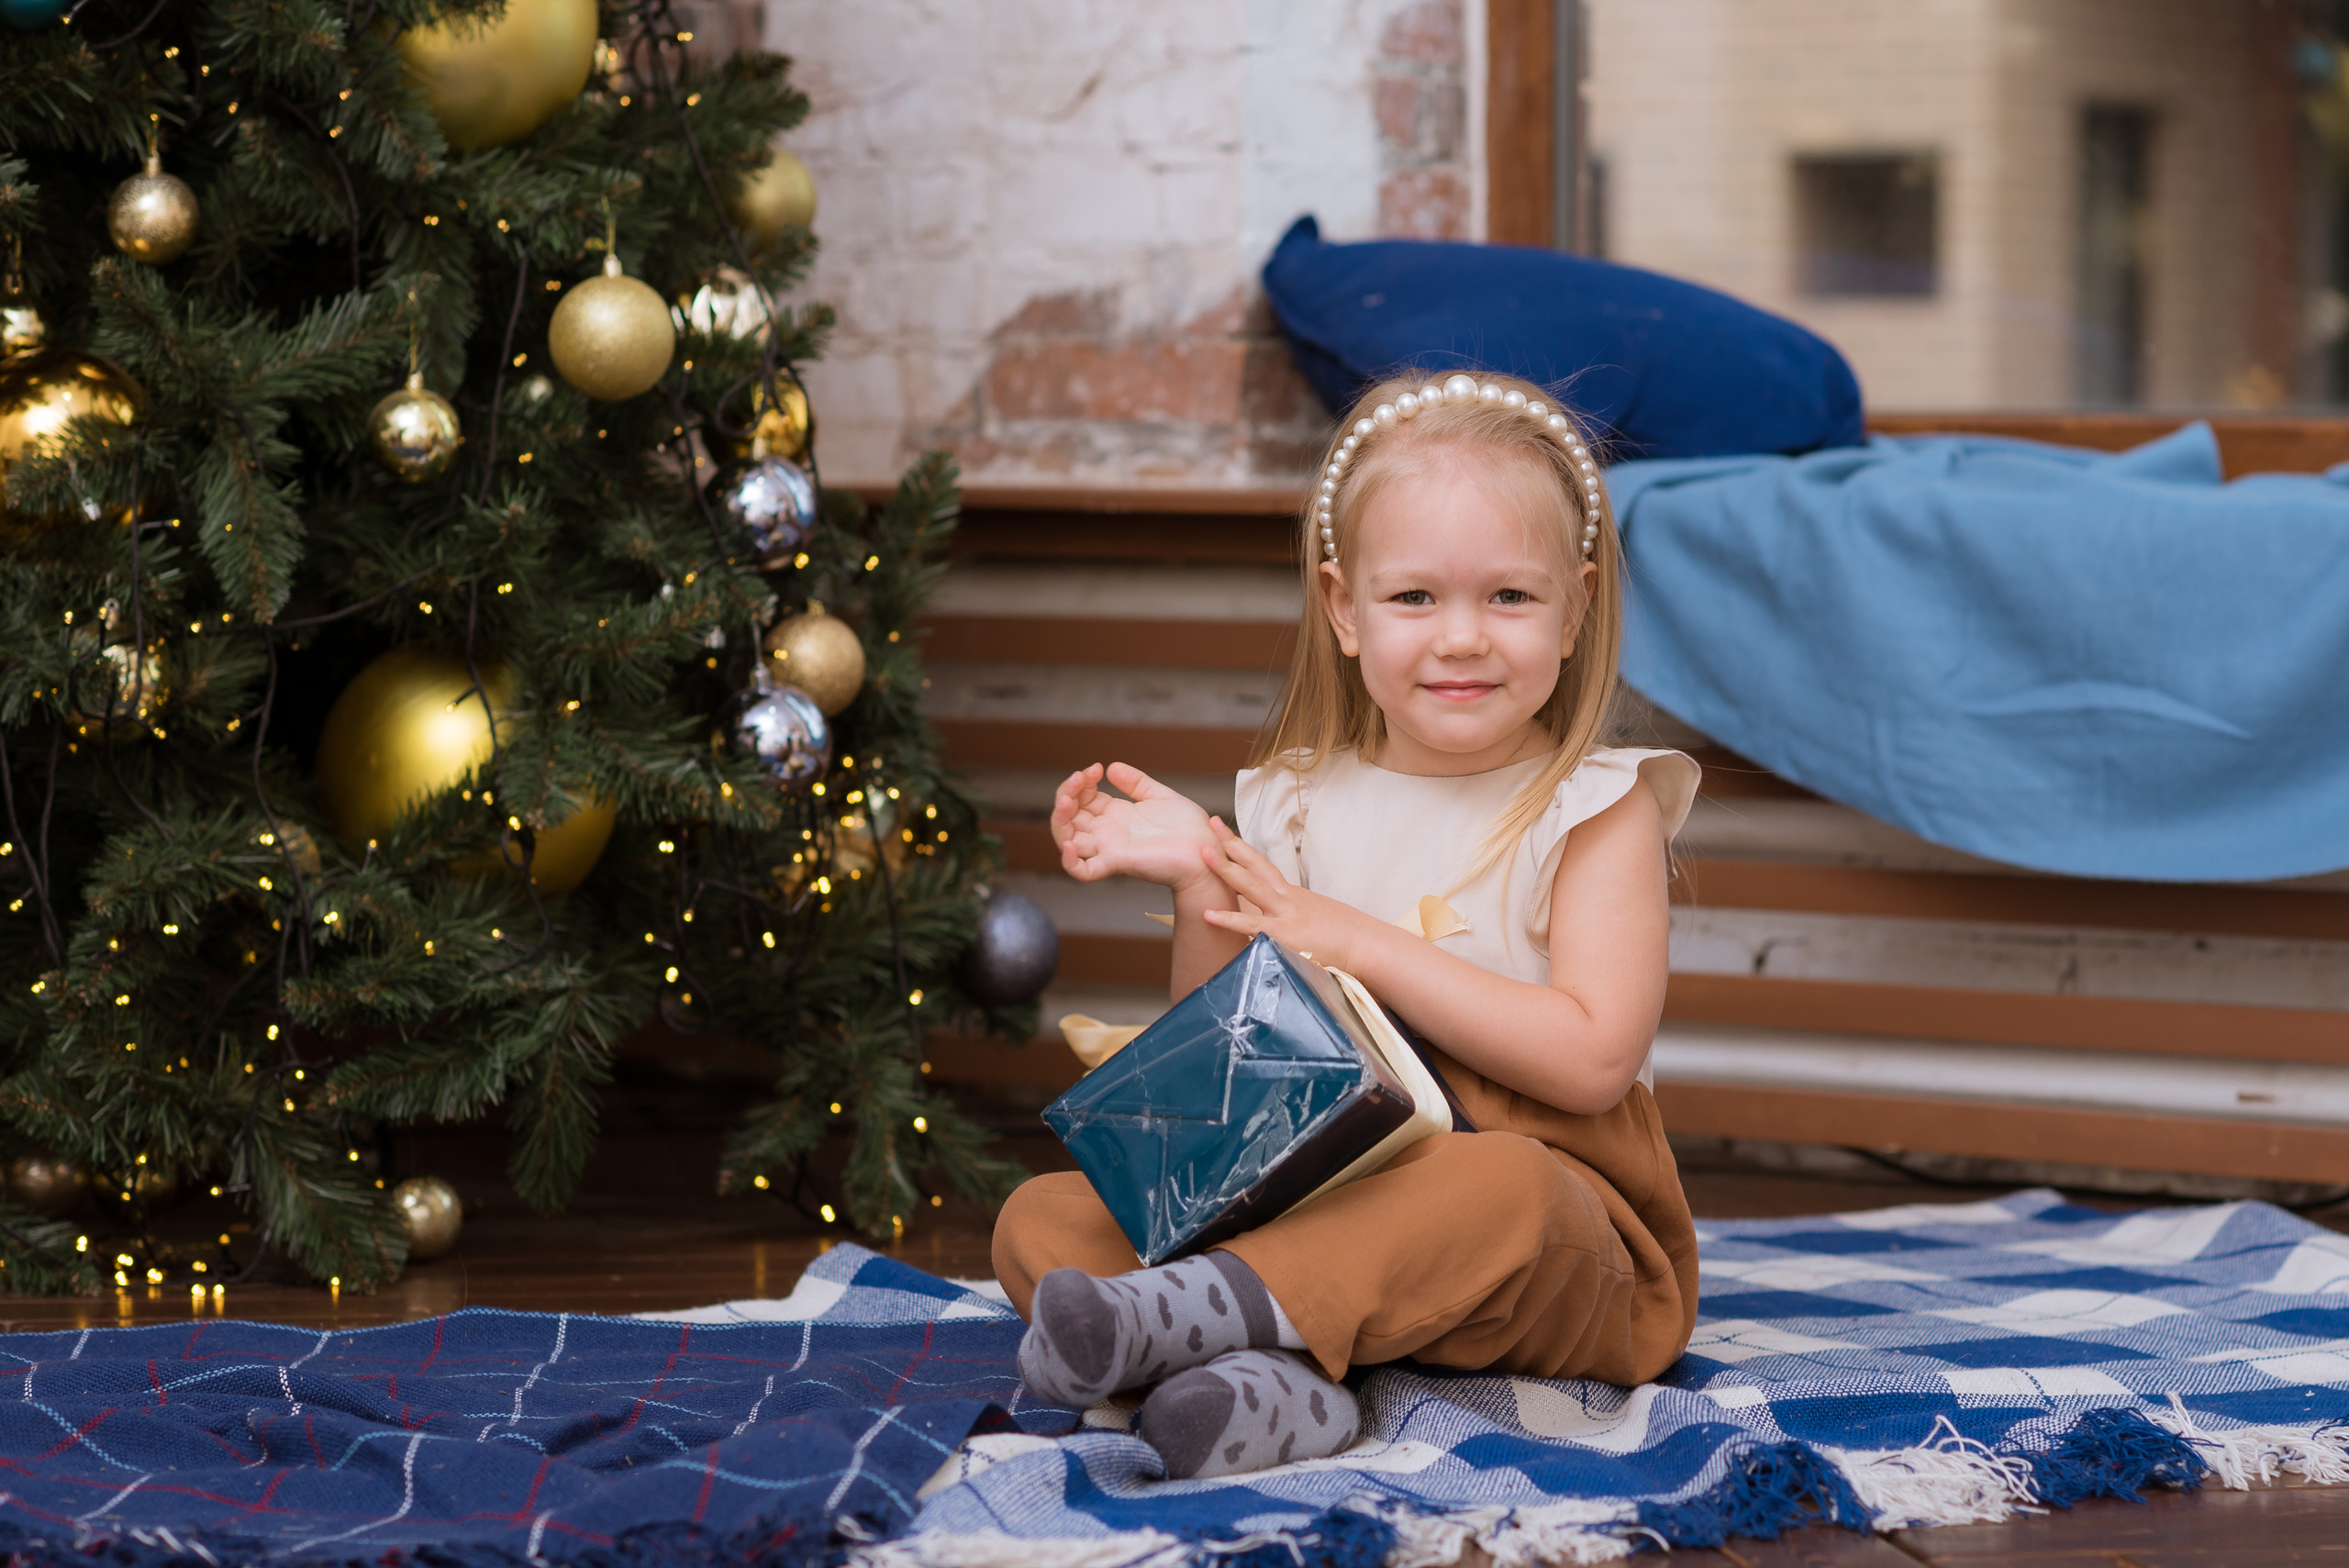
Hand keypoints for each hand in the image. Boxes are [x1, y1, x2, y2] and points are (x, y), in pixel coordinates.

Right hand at [1051, 762, 1219, 888]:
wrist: (1207, 851)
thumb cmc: (1189, 829)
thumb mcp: (1160, 796)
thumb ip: (1136, 782)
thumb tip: (1111, 767)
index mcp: (1116, 815)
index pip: (1082, 799)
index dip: (1081, 782)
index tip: (1097, 768)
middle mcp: (1107, 832)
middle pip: (1069, 816)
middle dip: (1067, 793)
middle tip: (1080, 777)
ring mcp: (1109, 848)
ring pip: (1067, 839)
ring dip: (1060, 819)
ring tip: (1068, 799)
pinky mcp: (1117, 863)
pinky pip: (1083, 871)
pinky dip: (1069, 861)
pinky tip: (1069, 842)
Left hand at [1198, 817, 1379, 970]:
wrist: (1367, 946)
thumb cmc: (1345, 936)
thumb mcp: (1314, 918)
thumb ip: (1293, 916)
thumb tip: (1281, 920)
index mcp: (1291, 894)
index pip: (1262, 866)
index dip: (1242, 849)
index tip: (1223, 832)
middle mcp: (1286, 899)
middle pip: (1254, 866)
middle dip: (1231, 845)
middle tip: (1211, 824)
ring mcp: (1284, 915)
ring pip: (1251, 887)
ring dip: (1226, 870)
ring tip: (1203, 855)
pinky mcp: (1284, 935)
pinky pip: (1251, 925)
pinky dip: (1229, 920)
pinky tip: (1208, 914)